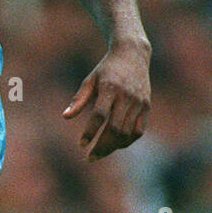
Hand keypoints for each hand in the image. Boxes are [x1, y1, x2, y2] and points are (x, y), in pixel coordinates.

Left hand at [62, 39, 150, 159]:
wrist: (133, 54)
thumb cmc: (106, 69)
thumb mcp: (90, 80)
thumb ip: (79, 99)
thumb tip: (65, 117)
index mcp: (110, 88)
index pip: (99, 115)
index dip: (90, 132)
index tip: (81, 144)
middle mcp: (126, 96)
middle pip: (115, 128)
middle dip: (102, 146)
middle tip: (89, 158)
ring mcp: (139, 102)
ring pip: (127, 133)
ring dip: (112, 147)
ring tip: (99, 154)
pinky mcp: (146, 106)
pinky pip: (138, 131)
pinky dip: (127, 141)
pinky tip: (115, 145)